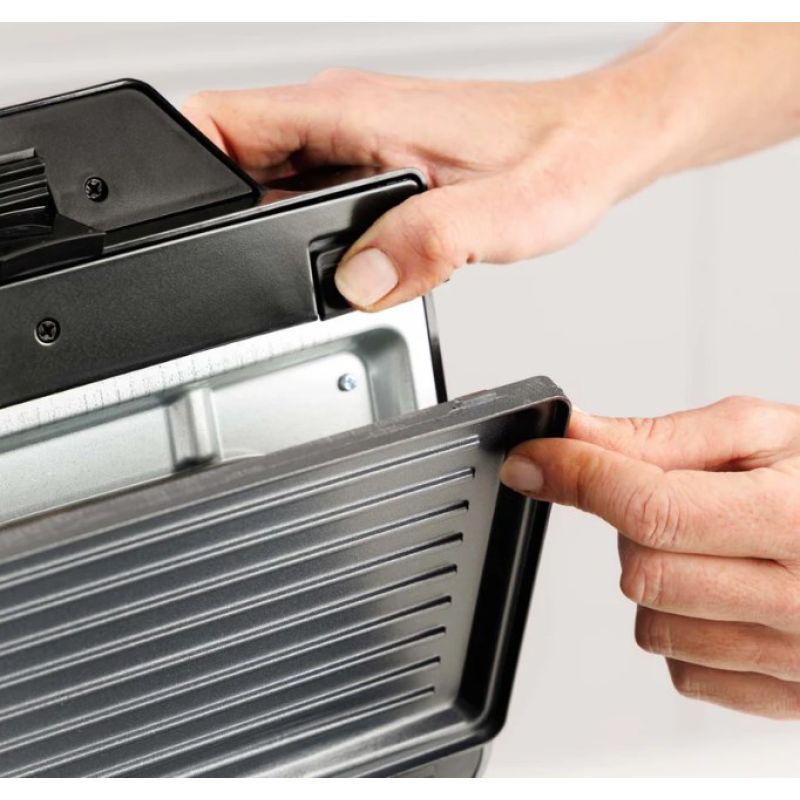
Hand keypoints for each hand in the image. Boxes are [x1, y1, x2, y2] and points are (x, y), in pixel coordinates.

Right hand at [183, 68, 663, 310]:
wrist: (592, 144)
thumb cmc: (557, 160)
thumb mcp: (500, 217)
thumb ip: (427, 246)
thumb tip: (357, 282)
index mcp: (350, 112)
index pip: (219, 119)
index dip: (182, 173)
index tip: (179, 224)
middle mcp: (341, 118)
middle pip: (234, 162)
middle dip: (227, 222)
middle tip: (269, 273)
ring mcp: (353, 139)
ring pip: (270, 185)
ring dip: (271, 232)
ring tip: (324, 269)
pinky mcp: (371, 161)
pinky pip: (310, 197)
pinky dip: (310, 235)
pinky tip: (351, 263)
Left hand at [500, 396, 799, 718]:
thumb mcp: (761, 434)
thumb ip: (658, 438)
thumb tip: (573, 436)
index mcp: (796, 520)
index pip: (653, 508)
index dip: (579, 477)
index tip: (534, 461)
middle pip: (642, 572)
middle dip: (633, 530)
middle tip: (676, 504)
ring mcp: (795, 660)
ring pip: (653, 626)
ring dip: (658, 582)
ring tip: (712, 549)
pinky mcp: (782, 698)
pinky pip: (682, 670)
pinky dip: (684, 628)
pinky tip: (727, 596)